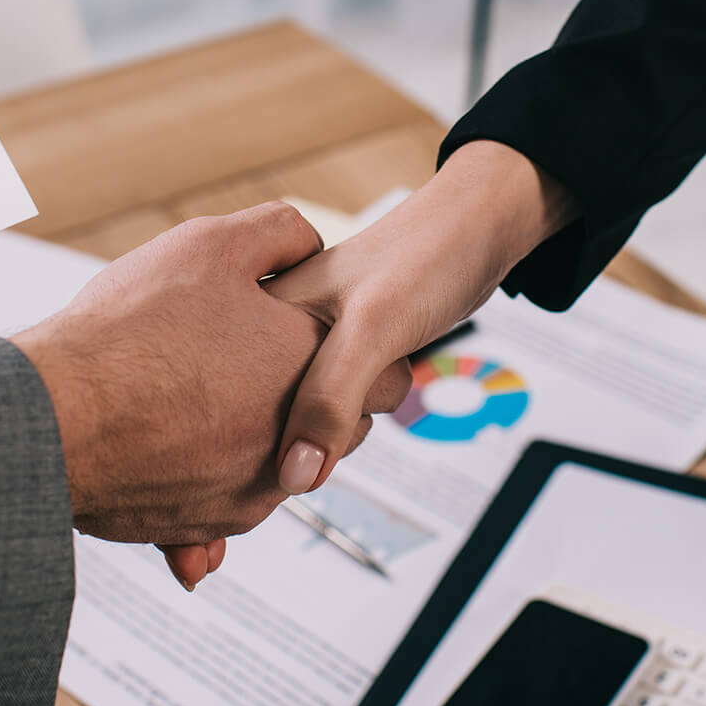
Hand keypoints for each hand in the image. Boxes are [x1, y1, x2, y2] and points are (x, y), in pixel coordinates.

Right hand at [9, 203, 411, 584]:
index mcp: (314, 362)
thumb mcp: (210, 245)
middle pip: (341, 425)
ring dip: (262, 437)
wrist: (55, 415)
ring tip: (207, 398)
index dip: (359, 352)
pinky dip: (212, 473)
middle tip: (265, 367)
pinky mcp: (213, 522)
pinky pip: (230, 499)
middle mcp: (300, 434)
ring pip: (285, 462)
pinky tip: (177, 442)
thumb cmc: (129, 331)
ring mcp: (259, 487)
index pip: (386, 372)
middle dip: (313, 398)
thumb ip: (279, 234)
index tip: (329, 341)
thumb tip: (308, 243)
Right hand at [265, 141, 573, 491]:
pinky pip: (325, 405)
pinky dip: (341, 415)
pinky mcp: (338, 356)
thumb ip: (328, 400)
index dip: (243, 432)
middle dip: (288, 436)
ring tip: (348, 406)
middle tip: (327, 424)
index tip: (257, 451)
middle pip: (260, 415)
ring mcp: (305, 343)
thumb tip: (297, 476)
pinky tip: (359, 402)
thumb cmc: (424, 257)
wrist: (476, 229)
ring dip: (322, 427)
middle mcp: (273, 327)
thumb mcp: (370, 331)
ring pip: (295, 416)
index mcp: (260, 311)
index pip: (229, 395)